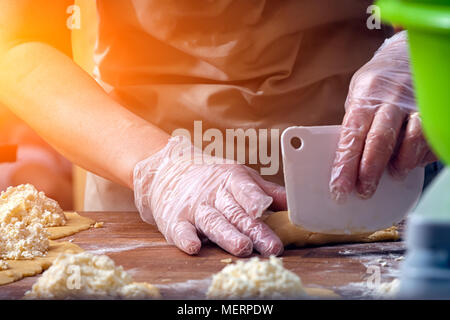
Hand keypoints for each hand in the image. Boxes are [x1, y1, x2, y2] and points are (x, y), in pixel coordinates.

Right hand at [133, 135, 285, 256]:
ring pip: (212, 222)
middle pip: (235, 212)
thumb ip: (265, 191)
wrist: (169, 173)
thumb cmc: (212, 179)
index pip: (244, 188)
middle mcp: (213, 194)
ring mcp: (194, 208)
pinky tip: (194, 246)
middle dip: (254, 230)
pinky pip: (181, 230)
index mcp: (231, 180)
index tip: (264, 208)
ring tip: (242, 247)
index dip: (254, 198)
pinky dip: (186, 238)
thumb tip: (295, 203)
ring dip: (227, 235)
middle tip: (270, 245)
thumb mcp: (239, 177)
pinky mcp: (176, 220)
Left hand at [330, 31, 436, 201]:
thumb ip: (355, 125)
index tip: (339, 187)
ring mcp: (416, 103)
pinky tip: (412, 161)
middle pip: (379, 140)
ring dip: (400, 163)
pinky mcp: (435, 109)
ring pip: (410, 139)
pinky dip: (420, 155)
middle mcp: (391, 98)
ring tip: (393, 175)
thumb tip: (345, 161)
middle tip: (363, 191)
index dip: (345, 164)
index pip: (352, 134)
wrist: (408, 55)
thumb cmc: (377, 84)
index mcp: (365, 96)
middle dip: (369, 171)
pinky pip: (430, 137)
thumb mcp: (358, 96)